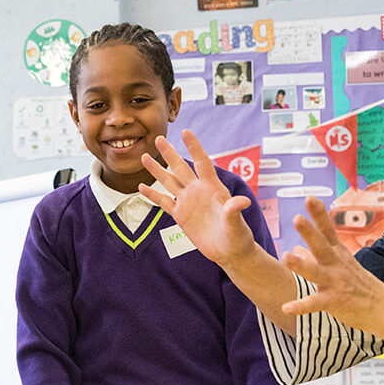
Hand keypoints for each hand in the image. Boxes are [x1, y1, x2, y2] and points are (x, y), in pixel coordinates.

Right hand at [140, 131, 263, 265]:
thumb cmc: (237, 236)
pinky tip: (142, 186)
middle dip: (170, 154)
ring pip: (169, 182)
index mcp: (213, 188)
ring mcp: (188, 202)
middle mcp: (198, 191)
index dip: (194, 148)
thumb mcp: (236, 224)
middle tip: (159, 138)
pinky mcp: (180, 216)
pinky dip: (152, 195)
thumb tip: (242, 202)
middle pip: (181, 168)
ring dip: (157, 170)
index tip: (186, 132)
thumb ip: (235, 211)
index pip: (202, 163)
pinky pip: (164, 202)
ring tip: (145, 157)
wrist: (229, 252)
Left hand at [280, 196, 383, 330]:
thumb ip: (315, 254)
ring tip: (285, 257)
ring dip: (301, 265)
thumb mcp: (339, 264)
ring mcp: (336, 282)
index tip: (310, 197)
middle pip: (321, 245)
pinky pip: (315, 303)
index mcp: (337, 252)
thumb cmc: (357, 283)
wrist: (382, 307)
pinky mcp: (335, 301)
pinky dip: (301, 306)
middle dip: (309, 232)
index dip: (319, 214)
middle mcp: (336, 264)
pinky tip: (286, 307)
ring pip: (316, 272)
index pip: (327, 230)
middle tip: (296, 218)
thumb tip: (294, 247)